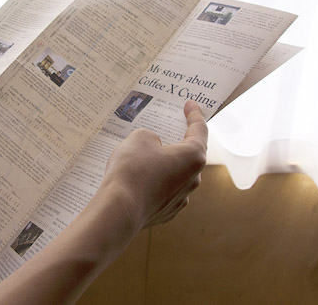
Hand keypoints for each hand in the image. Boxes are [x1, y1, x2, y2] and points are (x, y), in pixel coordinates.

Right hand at [100, 100, 207, 230]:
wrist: (119, 210)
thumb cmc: (132, 170)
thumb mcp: (140, 137)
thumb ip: (152, 136)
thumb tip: (154, 147)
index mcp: (193, 157)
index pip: (198, 130)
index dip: (194, 114)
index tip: (190, 105)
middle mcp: (193, 179)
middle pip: (188, 154)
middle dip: (177, 141)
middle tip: (165, 128)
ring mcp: (180, 199)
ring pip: (175, 174)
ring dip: (164, 163)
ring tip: (143, 156)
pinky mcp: (166, 212)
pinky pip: (163, 190)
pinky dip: (155, 182)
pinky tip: (138, 178)